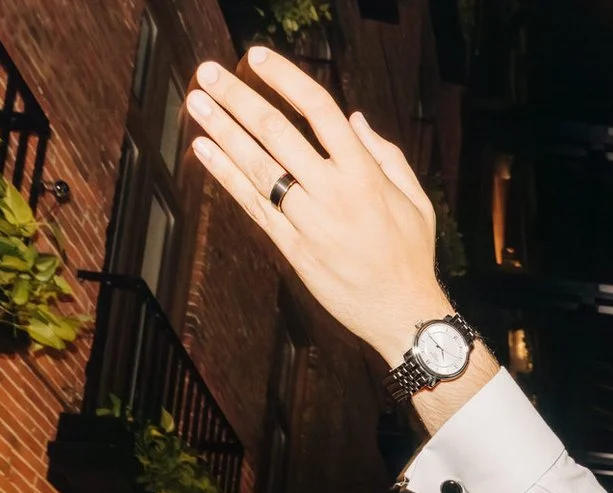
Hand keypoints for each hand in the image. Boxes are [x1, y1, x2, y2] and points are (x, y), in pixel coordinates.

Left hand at [185, 53, 451, 364]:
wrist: (401, 314)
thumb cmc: (412, 255)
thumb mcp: (415, 199)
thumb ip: (386, 155)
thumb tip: (353, 120)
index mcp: (365, 173)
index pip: (319, 111)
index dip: (285, 79)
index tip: (257, 58)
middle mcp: (333, 192)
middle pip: (277, 133)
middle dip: (238, 99)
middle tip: (209, 74)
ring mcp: (309, 221)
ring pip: (257, 167)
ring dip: (223, 131)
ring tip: (196, 103)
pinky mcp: (292, 247)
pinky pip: (252, 204)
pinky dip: (225, 175)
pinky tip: (204, 150)